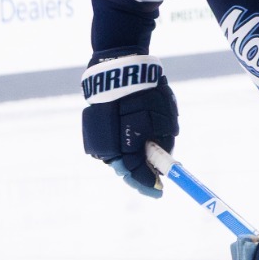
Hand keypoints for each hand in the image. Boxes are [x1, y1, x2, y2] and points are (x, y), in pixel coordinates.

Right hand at [79, 50, 177, 196]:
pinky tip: (133, 143)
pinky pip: (111, 145)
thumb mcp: (164, 120)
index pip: (137, 175)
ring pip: (118, 158)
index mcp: (126, 148)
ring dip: (132, 160)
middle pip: (126, 170)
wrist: (118, 68)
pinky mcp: (94, 129)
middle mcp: (107, 148)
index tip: (160, 191)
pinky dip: (123, 147)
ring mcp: (97, 139)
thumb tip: (163, 163)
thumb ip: (163, 144)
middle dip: (141, 174)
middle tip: (155, 180)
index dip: (149, 184)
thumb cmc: (146, 93)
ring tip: (146, 160)